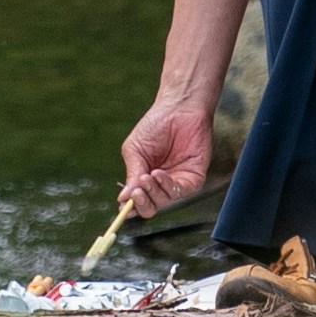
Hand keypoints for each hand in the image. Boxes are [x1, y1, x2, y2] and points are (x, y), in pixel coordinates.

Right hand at [119, 96, 212, 215]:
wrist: (179, 109)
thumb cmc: (155, 126)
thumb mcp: (135, 150)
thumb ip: (132, 175)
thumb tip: (123, 200)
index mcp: (145, 179)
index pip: (138, 201)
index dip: (130, 206)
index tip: (123, 207)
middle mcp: (161, 184)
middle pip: (151, 207)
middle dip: (142, 203)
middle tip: (137, 192)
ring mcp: (177, 183)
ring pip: (163, 202)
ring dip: (153, 192)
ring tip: (147, 176)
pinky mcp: (193, 179)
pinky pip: (179, 192)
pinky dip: (167, 186)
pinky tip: (158, 174)